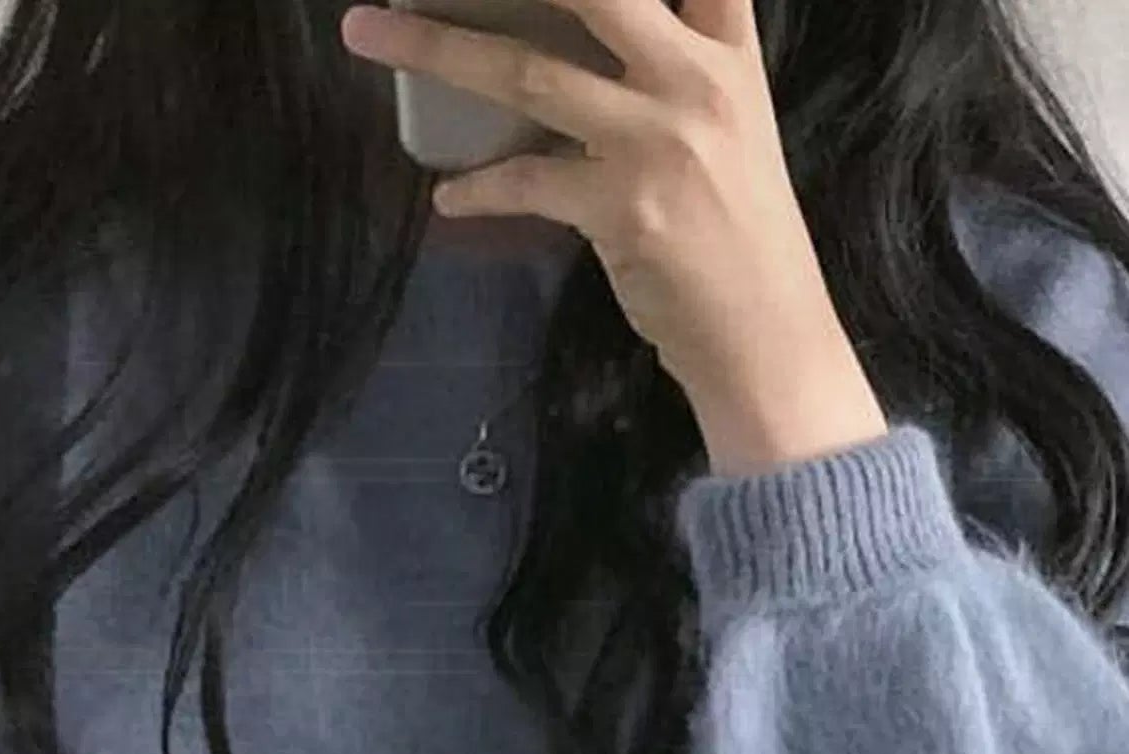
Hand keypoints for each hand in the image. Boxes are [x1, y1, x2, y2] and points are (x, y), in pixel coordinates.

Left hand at [340, 0, 887, 473]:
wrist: (767, 339)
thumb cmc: (740, 240)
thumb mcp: (731, 131)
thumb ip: (677, 72)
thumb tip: (589, 47)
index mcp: (727, 52)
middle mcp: (695, 80)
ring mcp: (657, 142)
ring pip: (527, 71)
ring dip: (435, 49)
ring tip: (367, 32)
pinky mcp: (622, 207)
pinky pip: (524, 182)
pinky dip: (477, 190)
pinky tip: (448, 197)